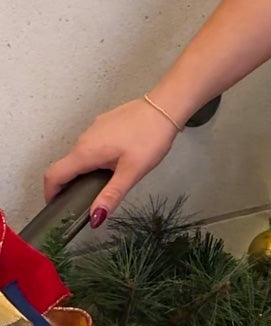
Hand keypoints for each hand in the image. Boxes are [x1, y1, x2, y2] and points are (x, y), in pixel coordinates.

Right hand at [43, 98, 180, 225]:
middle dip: (68, 186)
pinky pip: (90, 145)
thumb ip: (111, 194)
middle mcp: (83, 139)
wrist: (164, 107)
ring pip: (79, 155)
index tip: (56, 207)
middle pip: (65, 166)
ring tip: (101, 187)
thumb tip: (94, 218)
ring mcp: (92, 129)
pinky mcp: (103, 124)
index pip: (54, 175)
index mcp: (86, 152)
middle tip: (82, 203)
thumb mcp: (132, 171)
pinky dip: (93, 160)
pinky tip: (113, 165)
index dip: (50, 193)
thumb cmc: (149, 139)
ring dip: (82, 172)